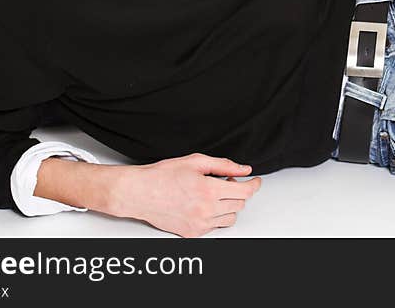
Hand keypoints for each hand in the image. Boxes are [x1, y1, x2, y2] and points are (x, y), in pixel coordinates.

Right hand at [111, 153, 261, 236]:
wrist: (139, 193)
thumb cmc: (162, 176)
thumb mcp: (196, 162)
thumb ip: (224, 165)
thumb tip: (244, 169)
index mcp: (209, 190)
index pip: (245, 192)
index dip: (254, 184)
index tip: (255, 181)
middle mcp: (206, 210)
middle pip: (239, 204)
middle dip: (238, 192)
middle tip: (225, 182)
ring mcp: (199, 224)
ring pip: (230, 218)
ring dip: (228, 206)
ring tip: (213, 194)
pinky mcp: (192, 233)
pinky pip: (215, 227)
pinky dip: (214, 217)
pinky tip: (202, 205)